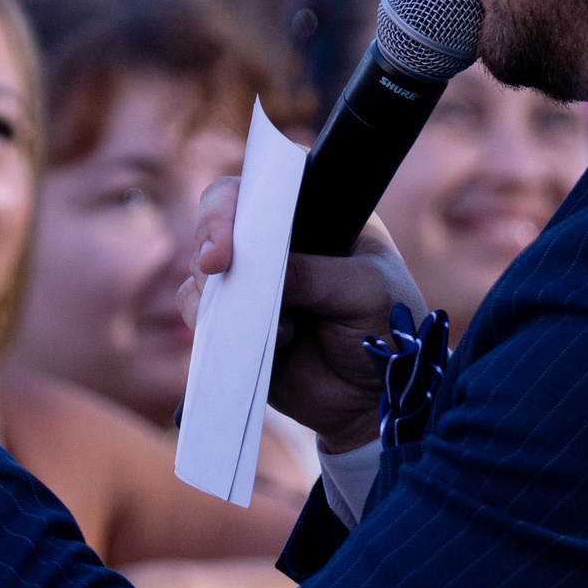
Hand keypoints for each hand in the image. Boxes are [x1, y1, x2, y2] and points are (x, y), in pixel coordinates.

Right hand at [183, 176, 425, 451]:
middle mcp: (274, 243)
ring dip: (218, 296)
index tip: (225, 243)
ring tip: (281, 330)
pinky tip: (269, 346)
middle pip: (216, 223)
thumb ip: (315, 277)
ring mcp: (250, 284)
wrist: (375, 398)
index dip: (230, 206)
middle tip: (215, 269)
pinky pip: (202, 316)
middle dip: (209, 244)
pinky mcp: (235, 324)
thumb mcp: (365, 293)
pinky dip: (215, 326)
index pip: (258, 189)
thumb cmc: (386, 330)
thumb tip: (261, 272)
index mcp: (312, 215)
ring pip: (201, 274)